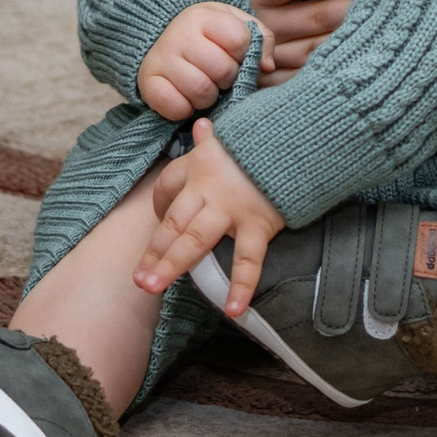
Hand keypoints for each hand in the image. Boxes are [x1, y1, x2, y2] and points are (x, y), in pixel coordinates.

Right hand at [135, 2, 258, 120]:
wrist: (161, 38)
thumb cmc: (208, 36)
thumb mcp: (236, 25)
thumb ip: (260, 39)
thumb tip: (266, 66)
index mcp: (204, 16)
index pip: (240, 40)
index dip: (243, 53)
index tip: (234, 54)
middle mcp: (179, 34)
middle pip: (222, 69)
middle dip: (228, 78)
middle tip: (220, 75)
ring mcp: (161, 58)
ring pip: (201, 91)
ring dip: (209, 96)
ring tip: (205, 86)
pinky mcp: (147, 82)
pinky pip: (176, 107)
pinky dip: (185, 109)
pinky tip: (186, 97)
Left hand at [135, 118, 285, 313]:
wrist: (298, 136)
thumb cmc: (263, 139)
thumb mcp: (232, 135)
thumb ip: (212, 138)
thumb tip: (202, 126)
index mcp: (198, 166)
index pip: (166, 188)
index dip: (159, 207)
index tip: (160, 222)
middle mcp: (207, 190)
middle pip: (173, 224)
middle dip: (154, 252)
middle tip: (138, 280)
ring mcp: (230, 209)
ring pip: (194, 241)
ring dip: (171, 265)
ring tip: (152, 288)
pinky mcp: (257, 224)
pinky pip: (247, 260)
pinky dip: (241, 286)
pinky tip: (232, 310)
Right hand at [225, 0, 366, 80]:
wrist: (218, 43)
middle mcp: (267, 26)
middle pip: (318, 17)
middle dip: (353, 6)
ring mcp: (277, 57)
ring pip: (324, 49)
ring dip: (356, 37)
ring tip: (391, 22)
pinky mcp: (284, 80)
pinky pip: (318, 75)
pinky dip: (345, 66)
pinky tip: (372, 54)